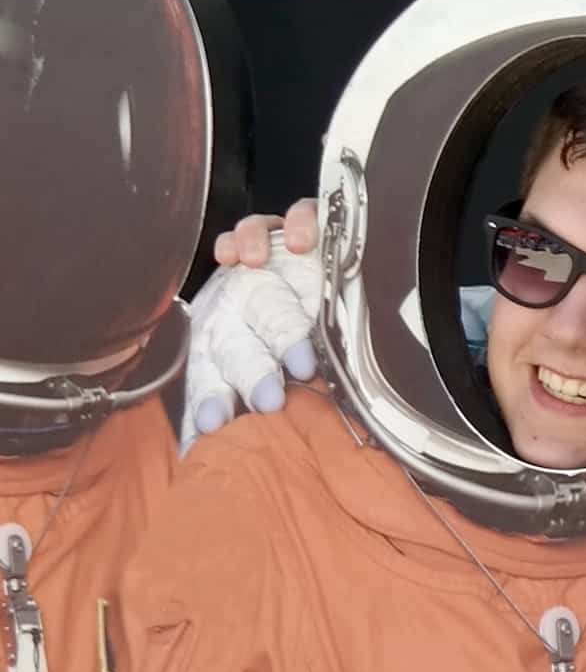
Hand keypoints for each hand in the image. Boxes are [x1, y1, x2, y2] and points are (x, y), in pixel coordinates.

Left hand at [183, 199, 324, 446]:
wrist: (305, 245)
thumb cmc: (275, 313)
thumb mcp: (258, 357)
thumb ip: (234, 394)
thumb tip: (194, 454)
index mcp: (224, 333)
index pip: (212, 369)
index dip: (214, 395)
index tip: (217, 425)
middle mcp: (240, 298)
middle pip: (243, 338)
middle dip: (255, 371)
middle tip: (272, 399)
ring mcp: (269, 260)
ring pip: (267, 284)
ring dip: (282, 319)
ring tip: (299, 353)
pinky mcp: (299, 227)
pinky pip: (292, 217)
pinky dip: (294, 225)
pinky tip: (300, 243)